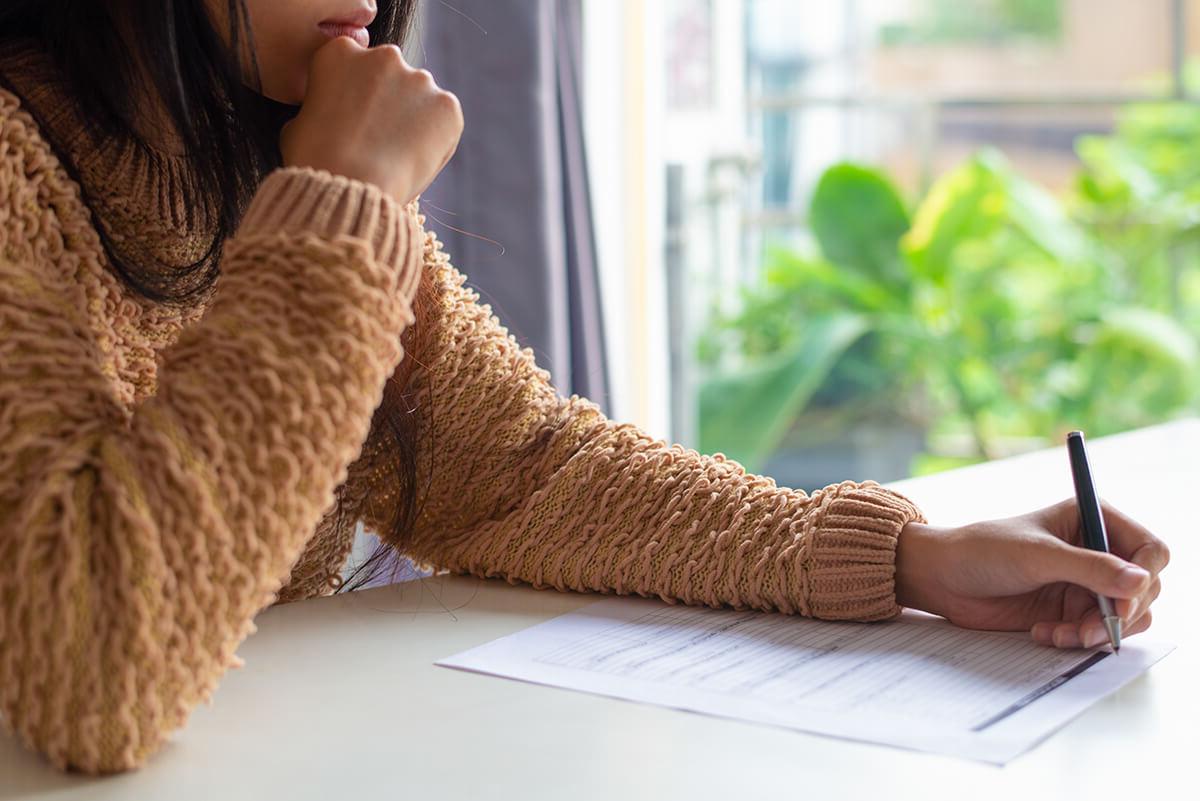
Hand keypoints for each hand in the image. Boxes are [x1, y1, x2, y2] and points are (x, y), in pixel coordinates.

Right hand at [280, 36, 463, 203]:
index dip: (355, 98)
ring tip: (396, 156)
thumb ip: (318, 109)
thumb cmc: (315, 160)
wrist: (350, 184)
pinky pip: (444, 121)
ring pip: (421, 98)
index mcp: (341, 52)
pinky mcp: (447, 105)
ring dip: (414, 120)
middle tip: (378, 141)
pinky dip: (436, 139)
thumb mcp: (296, 125)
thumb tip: (324, 119)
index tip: (353, 123)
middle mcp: (384, 55)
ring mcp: (419, 79)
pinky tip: (415, 160)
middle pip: (391, 77)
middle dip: (388, 103)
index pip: (355, 68)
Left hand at [895, 499, 1168, 648]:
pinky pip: (1097, 632)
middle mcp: (1096, 550)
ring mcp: (1085, 583)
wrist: (942, 578)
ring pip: (1126, 616)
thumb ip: (1090, 568)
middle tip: (1090, 629)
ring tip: (1063, 634)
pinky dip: (1079, 639)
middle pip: (1145, 588)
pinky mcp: (1070, 610)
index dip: (1146, 576)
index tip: (1124, 601)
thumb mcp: (1037, 556)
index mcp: (1093, 519)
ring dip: (1100, 631)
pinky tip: (1045, 633)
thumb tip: (1141, 581)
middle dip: (1122, 613)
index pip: (1151, 549)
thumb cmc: (983, 551)